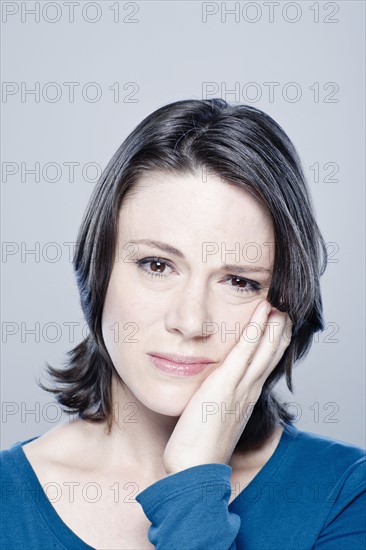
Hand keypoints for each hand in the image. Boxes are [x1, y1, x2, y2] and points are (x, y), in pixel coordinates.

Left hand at [163, 300, 292, 473]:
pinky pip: (245, 352)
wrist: (194, 471)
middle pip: (272, 353)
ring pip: (265, 349)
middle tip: (285, 307)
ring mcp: (240, 388)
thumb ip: (219, 402)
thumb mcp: (215, 419)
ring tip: (278, 302)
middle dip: (280, 329)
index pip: (266, 363)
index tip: (277, 322)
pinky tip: (262, 312)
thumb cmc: (198, 447)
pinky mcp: (225, 386)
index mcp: (246, 397)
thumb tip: (213, 392)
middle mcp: (249, 390)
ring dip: (273, 323)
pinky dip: (255, 329)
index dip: (274, 341)